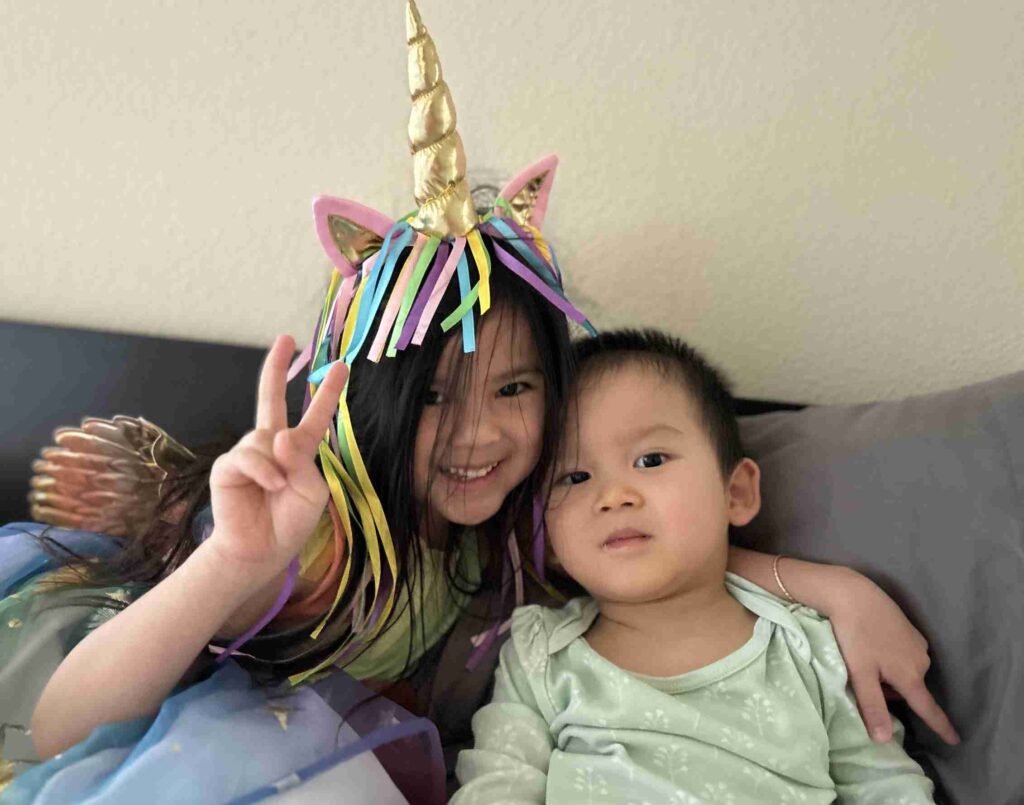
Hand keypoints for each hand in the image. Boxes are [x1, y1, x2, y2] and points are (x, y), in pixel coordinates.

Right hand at [207, 334, 347, 578]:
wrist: (261, 550)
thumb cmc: (290, 522)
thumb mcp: (311, 491)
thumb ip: (301, 460)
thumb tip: (279, 435)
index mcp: (299, 450)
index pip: (315, 416)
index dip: (328, 392)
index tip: (342, 366)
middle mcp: (272, 445)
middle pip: (271, 399)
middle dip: (276, 367)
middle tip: (286, 338)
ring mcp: (248, 453)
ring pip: (264, 438)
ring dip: (276, 465)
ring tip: (278, 489)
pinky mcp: (228, 466)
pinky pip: (247, 456)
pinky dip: (262, 472)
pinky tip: (269, 487)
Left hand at [828, 572, 959, 744]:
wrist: (853, 594)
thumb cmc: (854, 635)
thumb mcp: (860, 674)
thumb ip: (873, 707)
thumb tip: (883, 741)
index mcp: (910, 676)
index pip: (928, 709)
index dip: (941, 726)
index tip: (956, 740)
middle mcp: (921, 661)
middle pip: (908, 691)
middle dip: (889, 692)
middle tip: (863, 679)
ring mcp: (917, 644)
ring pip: (905, 672)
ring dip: (888, 675)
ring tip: (864, 660)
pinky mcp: (911, 630)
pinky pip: (904, 655)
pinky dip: (890, 659)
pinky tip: (872, 646)